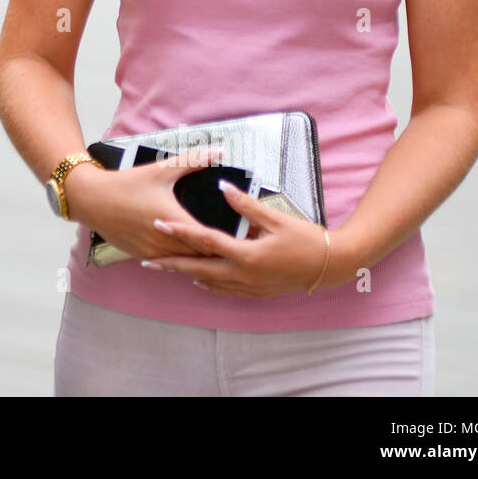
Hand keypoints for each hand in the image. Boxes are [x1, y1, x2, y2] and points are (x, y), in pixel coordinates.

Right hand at [65, 148, 229, 259]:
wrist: (91, 199)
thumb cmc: (126, 184)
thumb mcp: (161, 170)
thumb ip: (193, 160)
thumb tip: (218, 150)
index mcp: (174, 220)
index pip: (210, 240)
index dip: (226, 241)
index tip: (241, 238)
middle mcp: (165, 241)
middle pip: (200, 255)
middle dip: (215, 250)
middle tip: (233, 247)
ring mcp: (153, 252)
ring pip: (184, 262)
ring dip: (196, 257)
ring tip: (213, 253)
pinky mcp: (142, 256)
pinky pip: (167, 262)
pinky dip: (178, 258)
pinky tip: (186, 253)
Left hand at [143, 180, 336, 296]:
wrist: (331, 266)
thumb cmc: (306, 239)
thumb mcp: (276, 217)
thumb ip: (246, 204)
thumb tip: (223, 186)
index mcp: (247, 255)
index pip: (205, 241)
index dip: (180, 231)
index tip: (159, 224)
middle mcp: (244, 275)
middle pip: (199, 268)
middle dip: (171, 264)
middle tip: (146, 260)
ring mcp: (250, 286)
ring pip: (210, 282)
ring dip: (186, 273)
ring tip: (165, 267)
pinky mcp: (257, 291)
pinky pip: (225, 289)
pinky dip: (209, 284)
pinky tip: (198, 279)